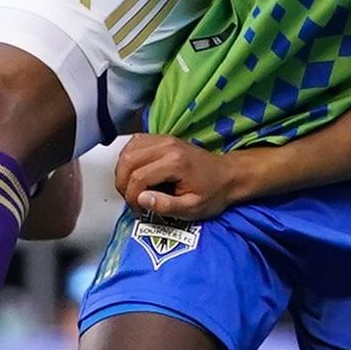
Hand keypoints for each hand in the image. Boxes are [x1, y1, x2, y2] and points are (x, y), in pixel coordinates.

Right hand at [115, 133, 253, 222]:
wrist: (227, 175)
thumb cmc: (212, 194)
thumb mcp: (192, 208)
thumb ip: (165, 206)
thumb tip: (140, 199)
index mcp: (175, 162)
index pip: (138, 177)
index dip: (132, 198)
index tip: (139, 212)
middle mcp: (167, 145)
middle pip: (128, 160)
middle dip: (122, 184)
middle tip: (131, 201)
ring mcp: (163, 138)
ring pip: (128, 150)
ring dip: (122, 171)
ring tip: (131, 189)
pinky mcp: (162, 137)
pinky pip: (134, 143)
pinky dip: (128, 158)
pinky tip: (134, 173)